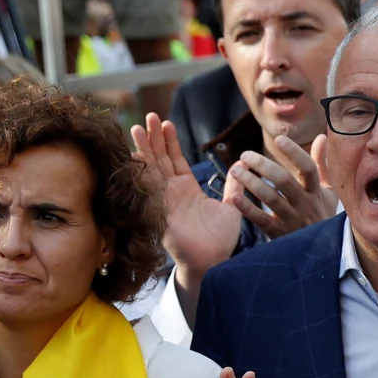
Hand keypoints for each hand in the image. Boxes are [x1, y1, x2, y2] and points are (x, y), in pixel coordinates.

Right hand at [131, 114, 240, 280]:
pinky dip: (143, 172)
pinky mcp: (160, 211)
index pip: (175, 160)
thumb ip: (234, 186)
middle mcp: (172, 193)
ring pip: (152, 169)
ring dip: (145, 149)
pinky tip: (135, 154)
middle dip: (154, 138)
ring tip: (138, 127)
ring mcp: (164, 201)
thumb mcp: (231, 206)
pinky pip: (150, 188)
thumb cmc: (221, 239)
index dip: (170, 142)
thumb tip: (242, 166)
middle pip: (160, 159)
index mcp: (187, 190)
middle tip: (149, 116)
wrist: (213, 261)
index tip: (166, 122)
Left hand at [225, 135, 340, 237]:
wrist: (323, 251)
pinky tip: (234, 197)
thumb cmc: (322, 214)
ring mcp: (293, 220)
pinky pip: (262, 220)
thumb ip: (321, 163)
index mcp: (316, 191)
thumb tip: (321, 137)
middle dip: (263, 166)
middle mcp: (305, 204)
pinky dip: (248, 209)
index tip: (279, 140)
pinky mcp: (280, 234)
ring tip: (235, 171)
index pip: (308, 168)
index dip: (295, 153)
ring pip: (271, 199)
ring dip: (252, 183)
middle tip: (245, 155)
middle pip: (285, 181)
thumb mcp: (327, 191)